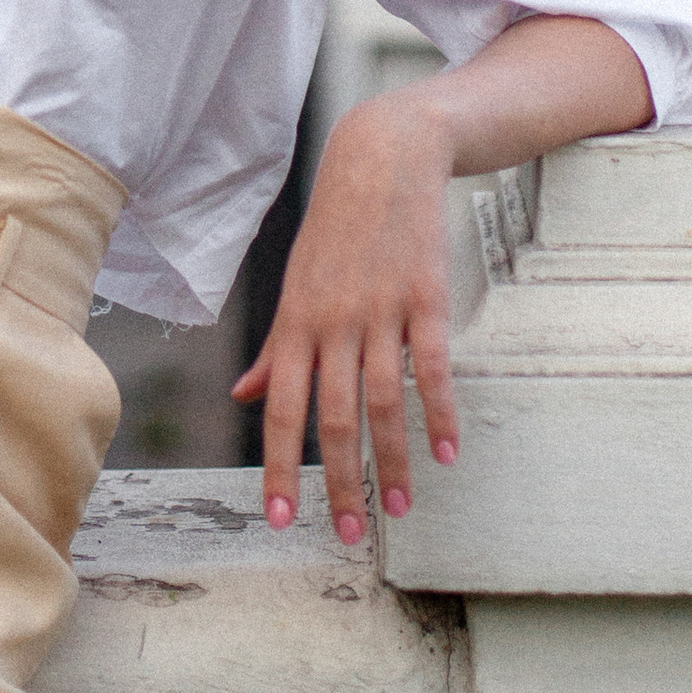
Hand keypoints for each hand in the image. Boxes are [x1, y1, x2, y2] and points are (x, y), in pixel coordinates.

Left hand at [232, 90, 460, 544]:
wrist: (381, 160)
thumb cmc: (334, 231)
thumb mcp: (295, 286)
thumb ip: (276, 347)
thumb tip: (245, 397)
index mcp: (296, 324)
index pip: (283, 410)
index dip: (280, 466)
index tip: (281, 517)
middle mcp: (334, 323)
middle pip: (333, 416)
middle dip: (339, 480)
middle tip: (349, 532)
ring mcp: (381, 311)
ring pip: (384, 400)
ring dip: (394, 460)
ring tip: (401, 508)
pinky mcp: (425, 298)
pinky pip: (431, 366)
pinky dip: (439, 412)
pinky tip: (446, 452)